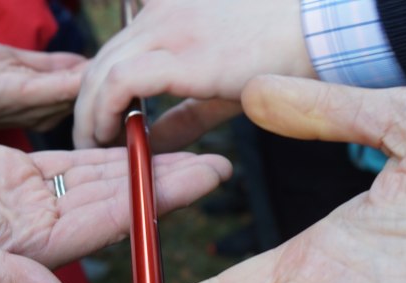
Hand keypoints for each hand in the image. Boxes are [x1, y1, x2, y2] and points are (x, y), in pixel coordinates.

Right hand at [0, 125, 230, 282]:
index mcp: (33, 249)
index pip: (110, 224)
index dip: (156, 203)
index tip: (199, 185)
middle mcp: (45, 228)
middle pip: (120, 202)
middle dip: (168, 183)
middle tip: (218, 164)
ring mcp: (38, 201)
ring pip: (105, 180)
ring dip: (147, 165)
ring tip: (193, 150)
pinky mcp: (26, 176)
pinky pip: (78, 162)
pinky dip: (110, 152)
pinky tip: (141, 144)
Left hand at [72, 0, 314, 149]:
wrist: (320, 31)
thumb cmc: (281, 53)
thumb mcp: (220, 86)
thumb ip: (184, 116)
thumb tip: (154, 144)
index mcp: (168, 14)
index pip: (115, 51)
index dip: (96, 90)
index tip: (100, 123)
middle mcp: (160, 15)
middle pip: (100, 62)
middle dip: (85, 104)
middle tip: (89, 141)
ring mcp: (169, 30)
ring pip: (102, 71)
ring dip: (88, 112)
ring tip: (92, 145)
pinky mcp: (182, 54)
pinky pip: (122, 83)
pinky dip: (105, 111)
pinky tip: (108, 136)